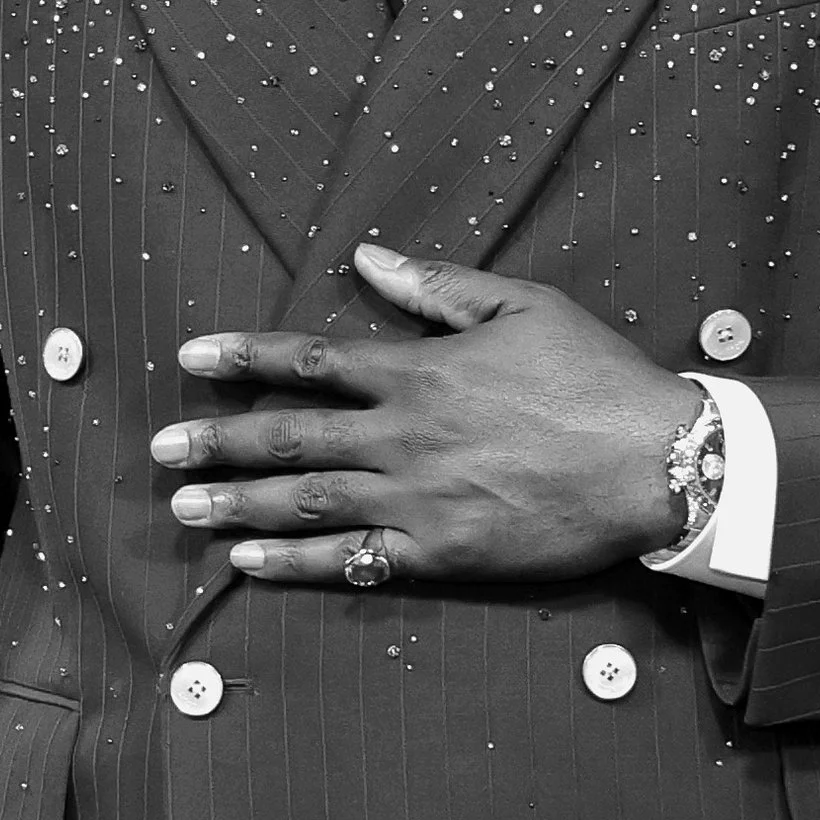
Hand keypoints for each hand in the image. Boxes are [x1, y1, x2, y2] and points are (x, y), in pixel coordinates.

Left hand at [152, 243, 690, 583]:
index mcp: (420, 370)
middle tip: (161, 446)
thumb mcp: (522, 305)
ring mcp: (418, 498)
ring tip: (183, 506)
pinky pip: (351, 560)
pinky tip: (247, 563)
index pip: (310, 359)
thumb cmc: (595, 378)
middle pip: (289, 436)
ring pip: (305, 501)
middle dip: (218, 438)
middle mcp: (404, 434)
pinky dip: (293, 563)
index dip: (245, 355)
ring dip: (236, 502)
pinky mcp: (442, 553)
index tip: (190, 355)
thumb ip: (437, 286)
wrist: (658, 462)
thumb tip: (369, 256)